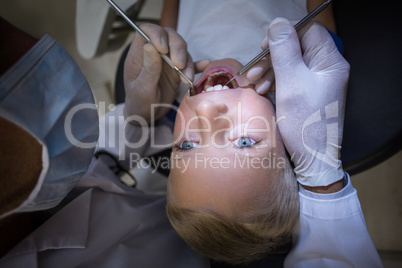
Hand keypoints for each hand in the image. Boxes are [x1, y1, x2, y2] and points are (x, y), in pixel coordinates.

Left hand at [123, 24, 206, 123]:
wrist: (148, 116)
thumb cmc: (139, 102)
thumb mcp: (142, 88)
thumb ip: (148, 68)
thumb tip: (150, 45)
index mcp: (139, 53)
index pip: (147, 31)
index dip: (156, 33)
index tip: (163, 48)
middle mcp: (154, 52)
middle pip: (169, 36)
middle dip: (177, 48)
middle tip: (179, 65)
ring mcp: (167, 60)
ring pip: (181, 49)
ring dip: (187, 62)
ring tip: (187, 79)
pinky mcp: (178, 70)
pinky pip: (190, 63)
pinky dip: (197, 65)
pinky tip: (204, 65)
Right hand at [267, 18, 349, 186]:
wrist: (312, 158)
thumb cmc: (305, 123)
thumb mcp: (291, 83)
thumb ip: (284, 51)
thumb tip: (277, 24)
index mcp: (329, 62)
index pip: (307, 32)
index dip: (284, 35)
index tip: (264, 48)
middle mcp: (325, 69)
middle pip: (296, 48)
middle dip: (272, 57)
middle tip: (254, 70)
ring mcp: (316, 81)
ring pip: (289, 63)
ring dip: (269, 70)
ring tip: (254, 83)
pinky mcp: (307, 93)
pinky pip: (289, 78)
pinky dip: (274, 82)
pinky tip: (263, 90)